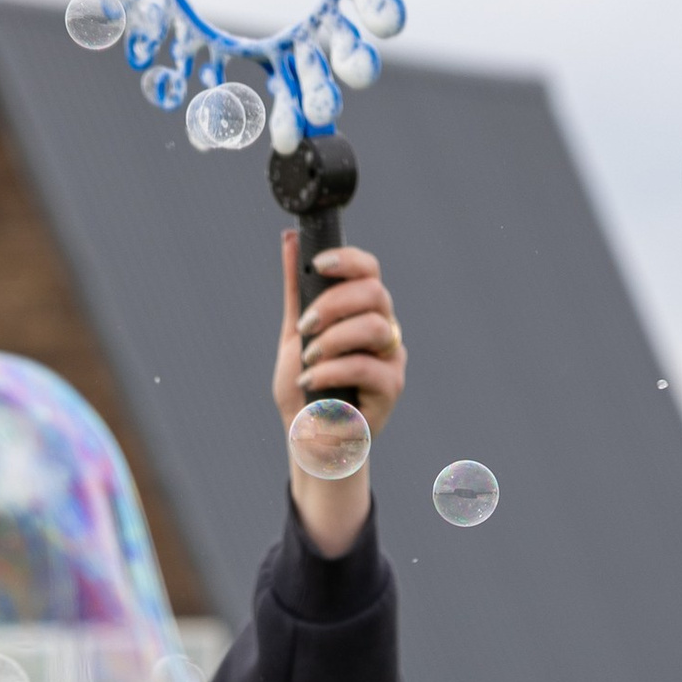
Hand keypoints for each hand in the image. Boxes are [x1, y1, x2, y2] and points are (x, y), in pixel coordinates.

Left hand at [272, 234, 406, 557]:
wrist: (309, 440)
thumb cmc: (307, 390)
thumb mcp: (294, 334)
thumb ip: (297, 291)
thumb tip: (290, 241)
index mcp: (363, 312)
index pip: (369, 271)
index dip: (348, 260)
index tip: (319, 264)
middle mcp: (383, 329)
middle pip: (374, 293)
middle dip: (333, 303)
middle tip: (304, 326)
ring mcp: (391, 359)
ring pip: (374, 326)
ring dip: (333, 339)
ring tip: (309, 360)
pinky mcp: (391, 389)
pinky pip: (368, 367)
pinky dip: (334, 369)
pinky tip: (312, 380)